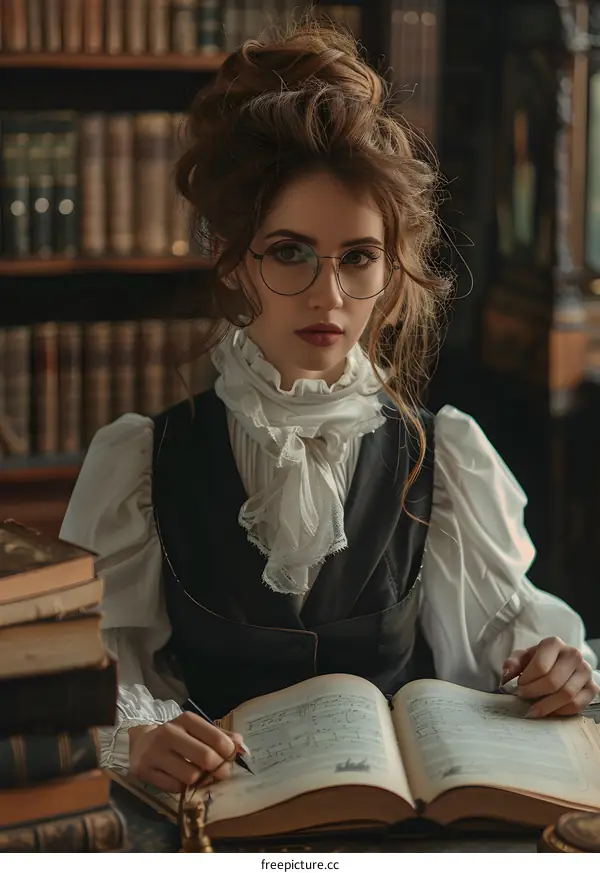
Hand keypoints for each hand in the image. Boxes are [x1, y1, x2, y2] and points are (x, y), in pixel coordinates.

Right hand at [128, 712, 244, 792]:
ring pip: (190, 775)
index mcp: (186, 720)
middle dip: (218, 769)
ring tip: (199, 776)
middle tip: (221, 773)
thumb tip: (241, 745)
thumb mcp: (197, 731)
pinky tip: (181, 780)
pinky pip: (175, 787)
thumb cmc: (177, 738)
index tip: (230, 759)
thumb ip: (220, 736)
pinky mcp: (144, 770)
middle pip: (205, 757)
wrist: (140, 744)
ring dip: (200, 780)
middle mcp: (169, 733)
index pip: (215, 737)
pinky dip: (182, 787)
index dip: (228, 752)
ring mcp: (155, 752)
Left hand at [502, 636, 598, 717]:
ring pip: (566, 695)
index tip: (518, 687)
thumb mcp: (522, 658)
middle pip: (553, 682)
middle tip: (523, 698)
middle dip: (534, 693)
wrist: (560, 664)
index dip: (527, 681)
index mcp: (554, 644)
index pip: (540, 666)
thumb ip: (512, 664)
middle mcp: (573, 655)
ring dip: (546, 706)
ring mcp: (585, 671)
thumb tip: (506, 675)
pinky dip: (560, 711)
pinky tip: (548, 711)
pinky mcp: (592, 687)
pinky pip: (577, 705)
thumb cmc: (538, 661)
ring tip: (533, 710)